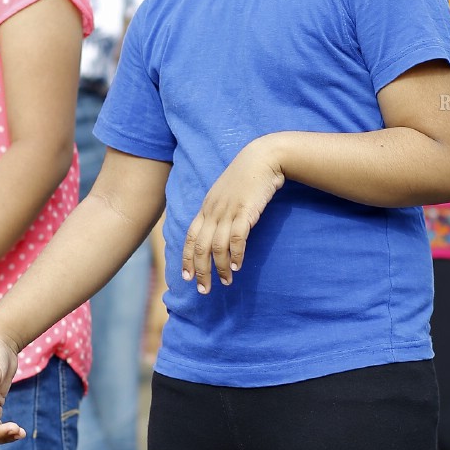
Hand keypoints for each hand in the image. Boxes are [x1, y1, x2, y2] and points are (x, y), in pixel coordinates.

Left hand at [182, 138, 284, 293]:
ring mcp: (228, 211)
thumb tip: (218, 231)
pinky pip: (236, 239)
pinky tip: (236, 267)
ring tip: (226, 283)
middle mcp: (213, 211)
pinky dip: (235, 255)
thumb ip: (219, 211)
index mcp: (206, 208)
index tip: (187, 277)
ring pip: (217, 247)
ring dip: (219, 268)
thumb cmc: (246, 176)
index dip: (187, 258)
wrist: (263, 158)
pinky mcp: (245, 212)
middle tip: (204, 290)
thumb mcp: (226, 194)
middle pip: (201, 247)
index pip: (191, 237)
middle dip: (200, 271)